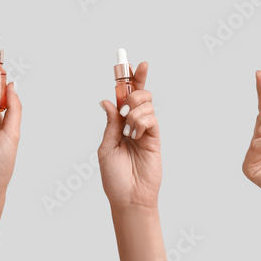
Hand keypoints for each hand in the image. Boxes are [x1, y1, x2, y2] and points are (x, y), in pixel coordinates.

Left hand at [98, 62, 161, 209]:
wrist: (129, 197)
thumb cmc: (114, 177)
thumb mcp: (106, 148)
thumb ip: (110, 124)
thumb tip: (108, 101)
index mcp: (119, 124)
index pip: (126, 96)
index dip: (131, 79)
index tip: (134, 63)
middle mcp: (133, 124)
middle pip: (140, 94)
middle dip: (135, 91)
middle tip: (126, 107)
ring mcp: (146, 130)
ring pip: (146, 104)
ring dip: (135, 112)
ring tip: (129, 132)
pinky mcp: (155, 138)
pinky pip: (152, 118)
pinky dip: (141, 122)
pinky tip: (136, 136)